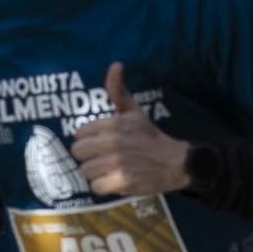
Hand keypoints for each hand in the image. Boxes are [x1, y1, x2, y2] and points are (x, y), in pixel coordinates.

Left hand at [69, 63, 188, 196]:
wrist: (175, 161)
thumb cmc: (150, 137)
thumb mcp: (134, 112)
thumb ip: (118, 91)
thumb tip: (115, 64)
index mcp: (113, 124)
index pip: (79, 134)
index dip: (88, 140)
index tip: (99, 143)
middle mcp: (112, 142)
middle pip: (78, 152)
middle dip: (88, 157)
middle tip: (101, 159)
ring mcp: (116, 162)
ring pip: (85, 170)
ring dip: (96, 173)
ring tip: (109, 170)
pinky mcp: (122, 181)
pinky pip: (96, 187)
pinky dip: (104, 187)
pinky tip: (114, 181)